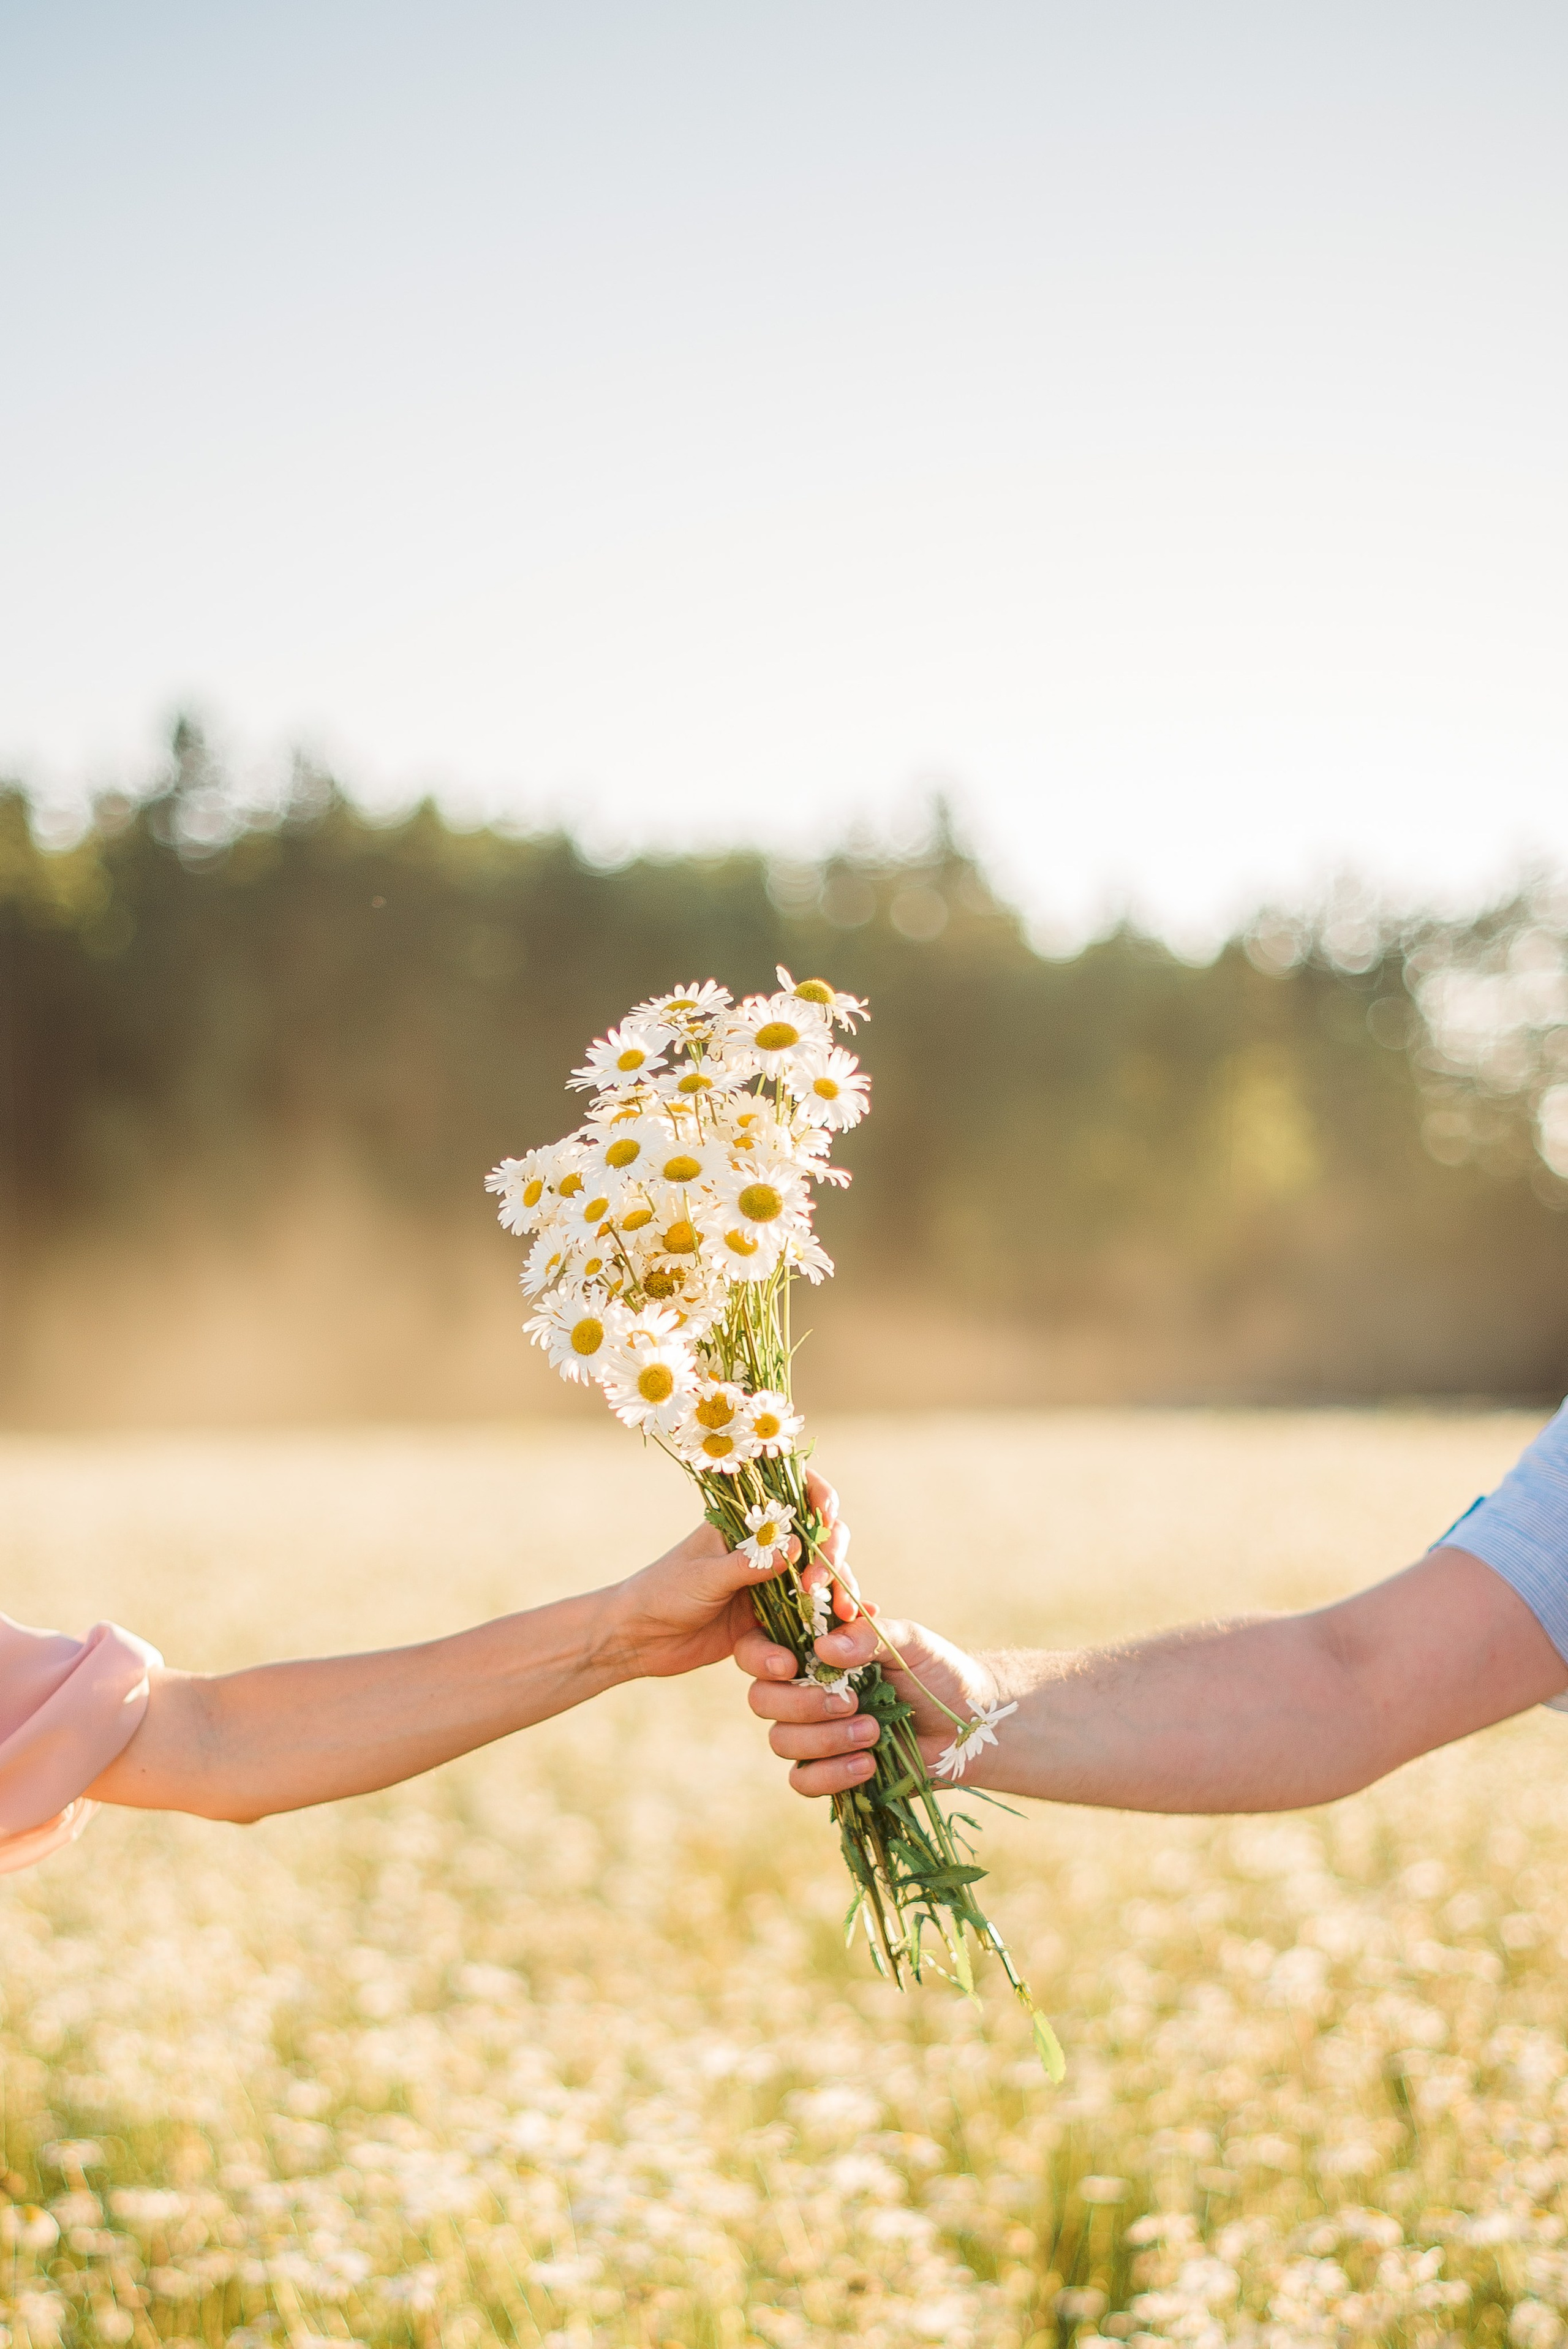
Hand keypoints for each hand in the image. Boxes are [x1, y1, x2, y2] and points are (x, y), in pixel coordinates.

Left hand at [602, 1470, 847, 1681]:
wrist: (641, 1638)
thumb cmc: (664, 1593)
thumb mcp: (704, 1576)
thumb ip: (748, 1564)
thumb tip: (795, 1549)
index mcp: (744, 1522)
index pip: (793, 1493)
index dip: (819, 1497)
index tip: (828, 1515)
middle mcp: (765, 1546)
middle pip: (818, 1535)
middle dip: (831, 1551)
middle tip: (819, 1583)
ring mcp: (772, 1580)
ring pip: (820, 1574)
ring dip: (836, 1587)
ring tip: (838, 1612)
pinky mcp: (773, 1615)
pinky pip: (809, 1612)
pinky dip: (827, 1618)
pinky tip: (844, 1625)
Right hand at [736, 1608, 999, 1796]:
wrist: (970, 1725)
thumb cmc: (937, 1672)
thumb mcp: (910, 1642)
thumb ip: (869, 1636)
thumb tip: (823, 1648)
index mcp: (814, 1652)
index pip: (760, 1649)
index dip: (760, 1656)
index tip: (792, 1664)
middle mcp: (804, 1691)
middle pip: (762, 1699)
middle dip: (801, 1704)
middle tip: (850, 1703)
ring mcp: (814, 1733)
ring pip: (781, 1741)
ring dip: (824, 1739)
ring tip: (873, 1733)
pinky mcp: (830, 1770)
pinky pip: (802, 1781)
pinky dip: (830, 1775)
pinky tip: (867, 1765)